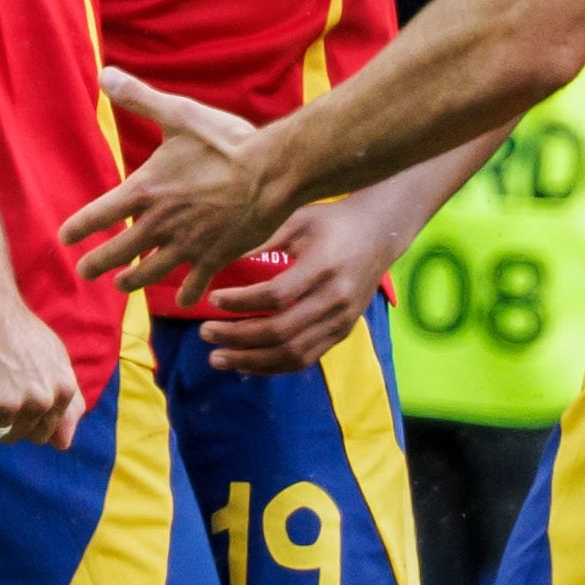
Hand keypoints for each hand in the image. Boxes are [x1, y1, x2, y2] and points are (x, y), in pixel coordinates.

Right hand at [0, 279, 84, 446]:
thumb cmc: (8, 325)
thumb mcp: (51, 358)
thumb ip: (64, 402)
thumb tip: (62, 446)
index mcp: (63, 390)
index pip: (42, 434)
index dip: (19, 412)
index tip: (9, 382)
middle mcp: (41, 401)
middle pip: (11, 437)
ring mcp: (9, 406)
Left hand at [62, 70, 284, 304]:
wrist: (271, 172)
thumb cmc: (225, 142)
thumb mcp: (178, 115)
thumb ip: (140, 99)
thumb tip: (105, 74)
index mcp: (146, 191)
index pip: (100, 214)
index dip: (79, 227)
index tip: (65, 238)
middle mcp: (160, 224)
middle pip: (119, 250)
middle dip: (98, 263)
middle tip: (83, 272)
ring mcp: (187, 244)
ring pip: (151, 271)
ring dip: (133, 280)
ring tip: (123, 285)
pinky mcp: (215, 257)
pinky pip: (196, 281)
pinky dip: (188, 293)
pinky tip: (185, 302)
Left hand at [198, 197, 401, 375]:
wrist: (379, 234)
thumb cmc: (332, 221)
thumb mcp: (298, 218)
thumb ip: (262, 240)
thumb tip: (218, 258)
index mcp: (324, 267)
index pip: (276, 295)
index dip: (241, 302)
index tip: (213, 299)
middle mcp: (335, 300)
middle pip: (281, 331)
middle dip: (237, 336)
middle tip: (205, 333)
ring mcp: (341, 321)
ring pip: (292, 354)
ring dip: (251, 360)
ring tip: (217, 357)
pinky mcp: (342, 333)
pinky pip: (305, 359)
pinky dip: (272, 366)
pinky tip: (246, 364)